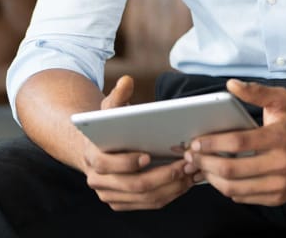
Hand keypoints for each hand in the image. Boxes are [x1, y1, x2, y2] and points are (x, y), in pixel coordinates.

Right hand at [80, 76, 195, 210]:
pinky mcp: (123, 203)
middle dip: (163, 176)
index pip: (106, 164)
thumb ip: (117, 95)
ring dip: (172, 187)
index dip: (127, 162)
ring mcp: (111, 196)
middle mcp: (98, 181)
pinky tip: (187, 182)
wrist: (96, 150)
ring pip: (146, 198)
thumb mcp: (109, 108)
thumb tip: (127, 80)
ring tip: (192, 172)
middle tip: (185, 164)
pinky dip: (171, 194)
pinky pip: (151, 204)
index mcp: (92, 157)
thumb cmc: (107, 127)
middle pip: (133, 185)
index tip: (148, 155)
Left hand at [182, 79, 285, 205]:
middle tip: (191, 156)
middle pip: (232, 169)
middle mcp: (281, 163)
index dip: (213, 143)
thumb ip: (256, 91)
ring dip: (212, 179)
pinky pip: (244, 197)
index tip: (196, 142)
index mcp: (280, 137)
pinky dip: (227, 188)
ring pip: (235, 188)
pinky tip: (219, 178)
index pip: (239, 142)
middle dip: (205, 163)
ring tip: (201, 167)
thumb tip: (231, 85)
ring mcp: (281, 184)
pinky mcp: (279, 198)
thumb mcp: (282, 101)